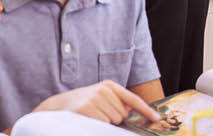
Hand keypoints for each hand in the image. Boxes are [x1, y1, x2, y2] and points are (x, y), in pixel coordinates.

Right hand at [33, 81, 159, 125]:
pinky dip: (96, 126)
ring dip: (104, 123)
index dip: (146, 110)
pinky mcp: (86, 108)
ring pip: (112, 121)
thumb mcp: (100, 98)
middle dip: (113, 120)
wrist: (56, 106)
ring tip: (90, 117)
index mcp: (109, 86)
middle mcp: (103, 90)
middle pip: (122, 115)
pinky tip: (86, 120)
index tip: (156, 119)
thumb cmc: (82, 105)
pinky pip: (102, 124)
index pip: (132, 99)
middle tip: (98, 115)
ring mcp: (95, 98)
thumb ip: (116, 103)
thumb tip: (133, 112)